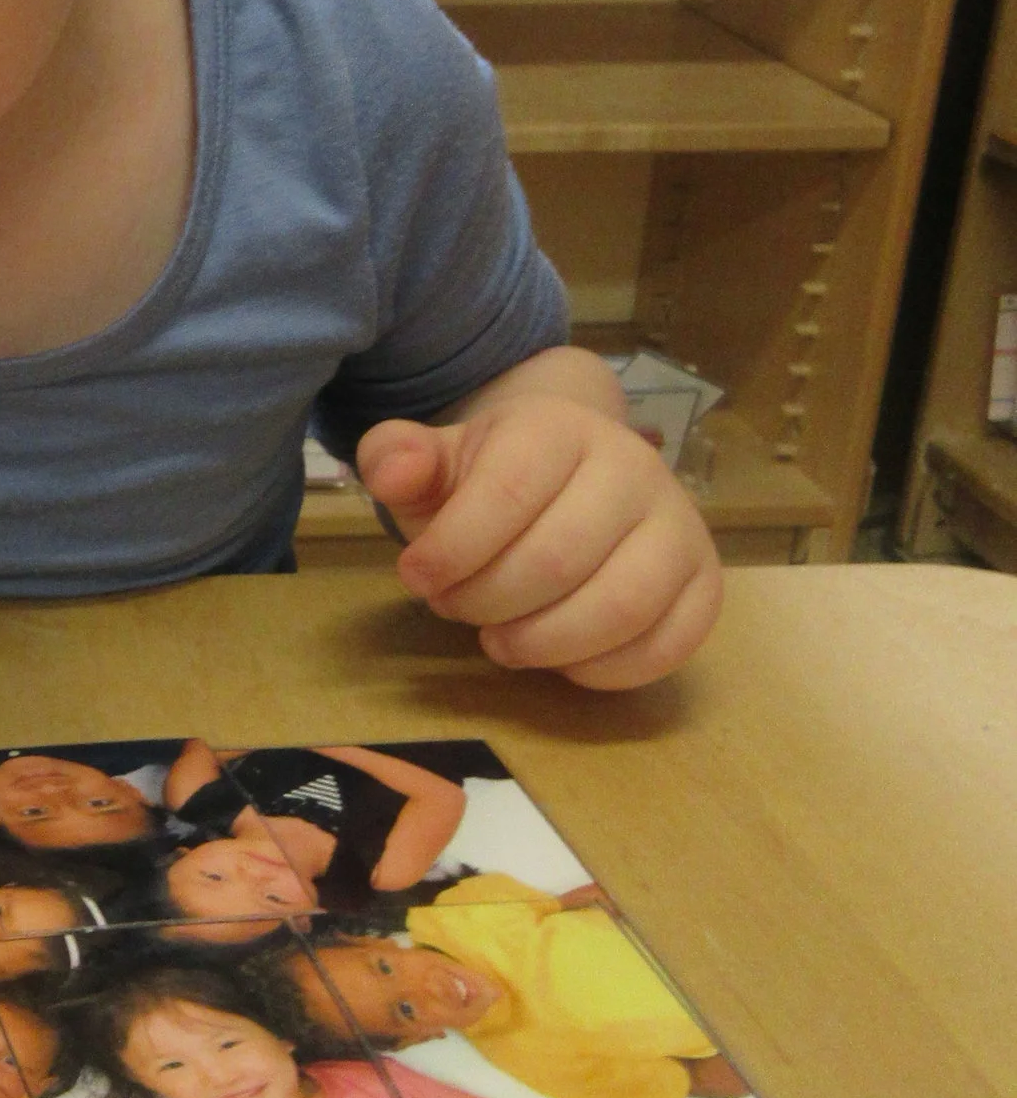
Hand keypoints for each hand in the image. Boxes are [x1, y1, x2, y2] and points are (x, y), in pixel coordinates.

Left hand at [356, 397, 720, 689]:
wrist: (570, 476)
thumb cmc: (494, 479)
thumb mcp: (436, 463)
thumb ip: (399, 461)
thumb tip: (392, 472)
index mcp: (561, 429)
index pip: (509, 492)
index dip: (452, 550)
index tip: (416, 577)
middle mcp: (635, 468)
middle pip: (558, 558)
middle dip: (488, 601)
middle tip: (455, 609)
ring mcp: (680, 526)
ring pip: (620, 606)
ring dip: (544, 643)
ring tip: (500, 642)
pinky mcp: (705, 583)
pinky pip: (669, 644)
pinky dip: (604, 669)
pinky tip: (559, 660)